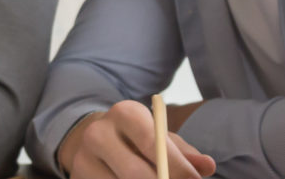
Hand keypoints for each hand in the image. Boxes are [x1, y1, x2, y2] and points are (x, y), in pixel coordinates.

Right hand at [56, 100, 216, 178]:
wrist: (94, 138)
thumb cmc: (137, 139)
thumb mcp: (161, 137)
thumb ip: (184, 152)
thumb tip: (207, 166)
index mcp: (124, 113)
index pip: (152, 143)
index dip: (176, 167)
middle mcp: (98, 133)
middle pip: (134, 172)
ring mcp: (82, 159)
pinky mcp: (77, 178)